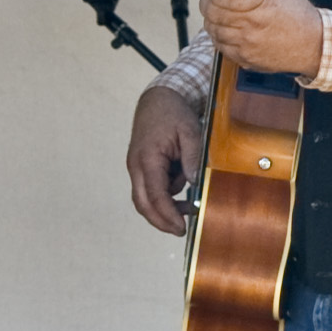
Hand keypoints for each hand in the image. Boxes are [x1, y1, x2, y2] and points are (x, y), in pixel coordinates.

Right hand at [128, 86, 201, 236]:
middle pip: (143, 204)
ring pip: (145, 198)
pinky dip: (165, 195)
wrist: (158, 99)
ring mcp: (136, 168)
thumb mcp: (190, 132)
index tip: (181, 228)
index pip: (155, 195)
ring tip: (190, 206)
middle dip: (160, 220)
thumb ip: (192, 158)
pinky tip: (183, 188)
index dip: (167, 215)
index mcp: (147, 158)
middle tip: (181, 230)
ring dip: (165, 207)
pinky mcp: (141, 168)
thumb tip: (195, 183)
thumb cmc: (173, 114)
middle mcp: (136, 166)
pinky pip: (150, 188)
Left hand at [204, 0, 324, 79]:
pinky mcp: (246, 59)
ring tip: (215, 14)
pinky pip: (222, 48)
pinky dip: (219, 38)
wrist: (313, 44)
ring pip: (215, 32)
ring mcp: (247, 45)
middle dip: (207, 4)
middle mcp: (250, 25)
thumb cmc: (298, 13)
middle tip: (209, 0)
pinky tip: (223, 30)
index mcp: (258, 4)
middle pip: (214, 14)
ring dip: (210, 21)